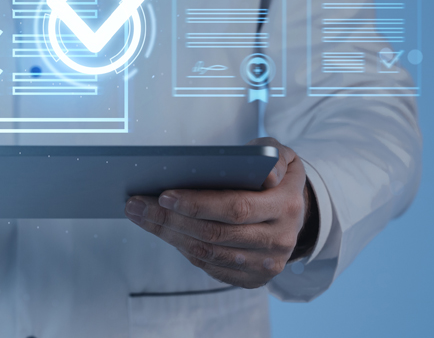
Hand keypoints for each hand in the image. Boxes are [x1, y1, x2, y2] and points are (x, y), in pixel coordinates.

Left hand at [125, 137, 312, 288]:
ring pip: (208, 252)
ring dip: (169, 235)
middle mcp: (279, 239)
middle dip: (170, 219)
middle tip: (137, 205)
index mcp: (286, 205)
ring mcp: (266, 264)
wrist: (297, 212)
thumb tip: (266, 171)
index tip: (164, 194)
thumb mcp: (281, 154)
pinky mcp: (253, 279)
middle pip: (214, 233)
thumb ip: (272, 155)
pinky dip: (183, 248)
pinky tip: (163, 230)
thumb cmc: (275, 175)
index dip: (198, 203)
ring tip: (140, 215)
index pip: (236, 208)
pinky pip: (210, 267)